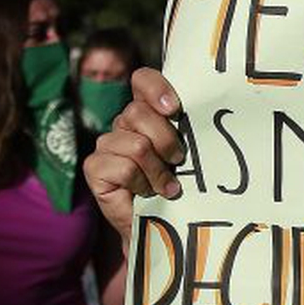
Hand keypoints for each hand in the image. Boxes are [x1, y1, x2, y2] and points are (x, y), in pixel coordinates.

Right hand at [82, 68, 184, 241]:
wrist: (160, 224)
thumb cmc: (178, 184)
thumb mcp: (189, 152)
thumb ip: (188, 128)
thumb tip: (209, 112)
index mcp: (147, 111)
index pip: (142, 80)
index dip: (156, 88)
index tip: (174, 109)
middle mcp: (123, 123)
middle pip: (140, 113)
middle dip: (167, 141)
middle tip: (178, 160)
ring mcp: (106, 144)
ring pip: (136, 144)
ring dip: (157, 171)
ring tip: (166, 186)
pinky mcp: (94, 167)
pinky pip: (122, 167)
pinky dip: (141, 183)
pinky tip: (146, 193)